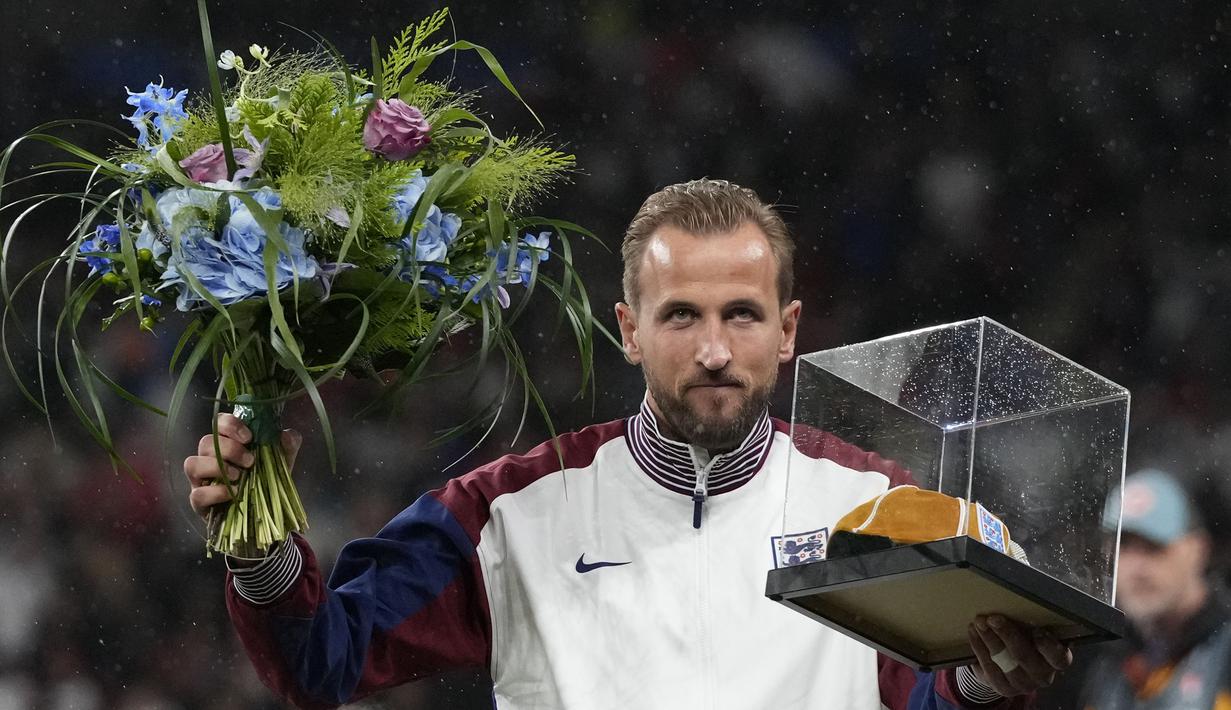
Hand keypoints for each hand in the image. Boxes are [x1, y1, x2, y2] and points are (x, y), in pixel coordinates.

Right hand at [183, 413, 301, 515]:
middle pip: (206, 442)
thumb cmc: (265, 482)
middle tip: (250, 461)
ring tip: (239, 476)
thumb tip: (287, 434)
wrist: (263, 515)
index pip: (218, 423)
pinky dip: (217, 492)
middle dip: (230, 449)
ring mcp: (200, 480)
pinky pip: (197, 494)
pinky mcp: (199, 502)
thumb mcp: (282, 462)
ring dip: (217, 467)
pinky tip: (235, 494)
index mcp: (226, 443)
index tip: (249, 437)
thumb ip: (288, 445)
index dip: (230, 425)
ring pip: (192, 464)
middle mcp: (208, 458)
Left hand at [967, 614, 1072, 696]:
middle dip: (1007, 635)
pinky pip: (989, 668)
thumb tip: (1020, 597)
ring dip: (988, 639)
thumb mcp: (1033, 630)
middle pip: (1024, 656)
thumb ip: (1032, 622)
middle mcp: (1043, 676)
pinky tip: (973, 634)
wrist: (1008, 664)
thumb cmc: (1025, 639)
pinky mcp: (1004, 689)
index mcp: (1057, 660)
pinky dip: (979, 648)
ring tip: (979, 623)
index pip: (1059, 657)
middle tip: (993, 618)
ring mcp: (1023, 685)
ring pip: (1003, 662)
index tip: (1036, 630)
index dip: (1048, 645)